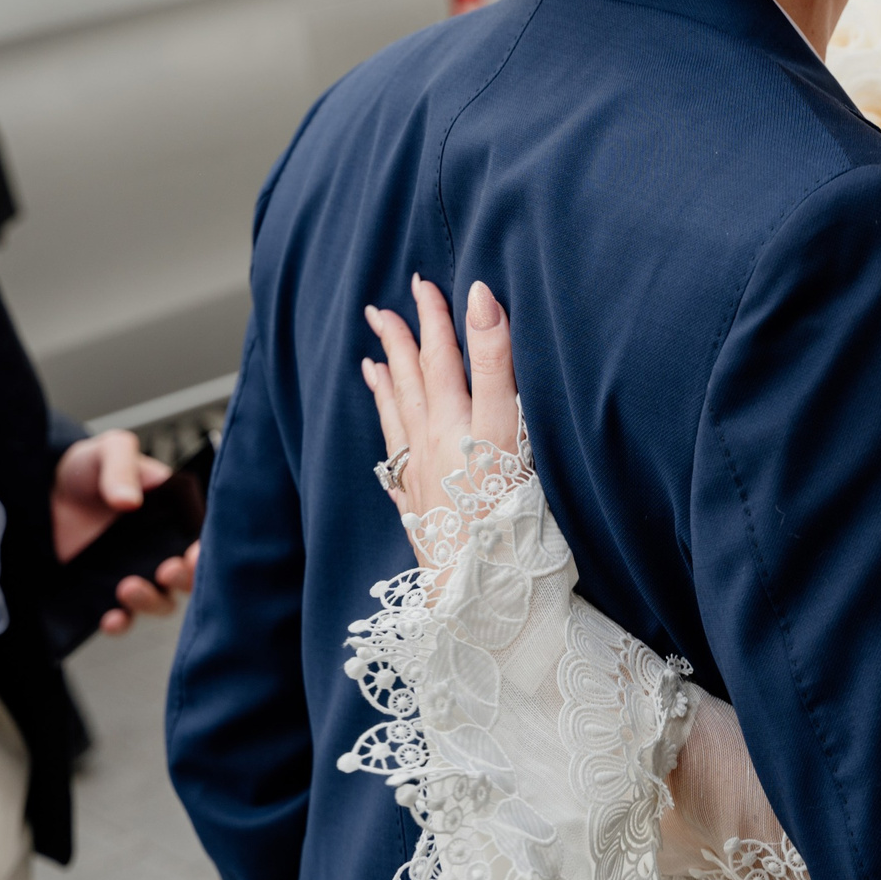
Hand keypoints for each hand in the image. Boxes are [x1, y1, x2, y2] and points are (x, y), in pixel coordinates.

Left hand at [51, 429, 198, 636]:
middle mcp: (162, 549)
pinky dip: (121, 623)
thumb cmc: (89, 466)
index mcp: (175, 516)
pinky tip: (111, 618)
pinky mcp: (104, 592)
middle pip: (190, 576)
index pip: (202, 538)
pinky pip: (122, 617)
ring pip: (161, 601)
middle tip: (167, 570)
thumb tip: (132, 501)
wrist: (44, 488)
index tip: (194, 553)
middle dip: (186, 579)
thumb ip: (123, 466)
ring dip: (152, 601)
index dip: (206, 550)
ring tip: (129, 587)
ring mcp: (135, 573)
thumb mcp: (109, 450)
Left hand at [362, 276, 523, 567]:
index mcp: (457, 423)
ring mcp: (422, 481)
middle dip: (404, 341)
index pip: (445, 358)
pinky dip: (388, 437)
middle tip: (386, 307)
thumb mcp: (508, 427)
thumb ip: (494, 362)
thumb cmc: (507, 515)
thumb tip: (481, 296)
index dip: (442, 319)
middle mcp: (432, 447)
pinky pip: (394, 462)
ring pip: (398, 420)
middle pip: (413, 383)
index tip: (431, 284)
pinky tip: (386, 440)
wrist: (483, 595)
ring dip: (387, 384)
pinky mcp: (421, 511)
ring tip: (372, 359)